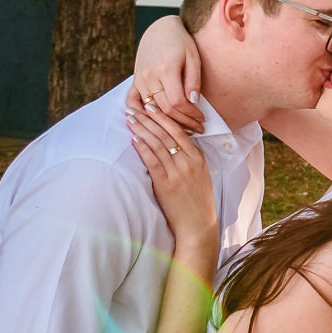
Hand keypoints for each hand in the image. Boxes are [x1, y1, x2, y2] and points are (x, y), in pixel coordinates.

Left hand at [127, 103, 218, 243]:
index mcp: (198, 159)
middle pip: (166, 134)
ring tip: (131, 118)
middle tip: (135, 107)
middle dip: (149, 119)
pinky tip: (134, 139)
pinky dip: (142, 148)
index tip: (152, 106)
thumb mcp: (201, 177)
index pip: (179, 131)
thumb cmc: (197, 203)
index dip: (164, 117)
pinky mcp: (166, 184)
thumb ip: (190, 160)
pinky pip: (153, 161)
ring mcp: (178, 173)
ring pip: (158, 145)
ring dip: (142, 129)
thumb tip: (176, 146)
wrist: (198, 226)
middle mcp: (189, 163)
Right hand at [129, 15, 204, 131]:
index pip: (177, 102)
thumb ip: (193, 81)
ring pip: (151, 109)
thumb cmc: (181, 42)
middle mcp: (150, 76)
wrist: (161, 29)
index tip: (201, 119)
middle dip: (182, 121)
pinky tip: (150, 123)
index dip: (190, 114)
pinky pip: (132, 101)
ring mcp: (140, 79)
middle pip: (164, 109)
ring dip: (166, 121)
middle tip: (196, 128)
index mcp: (166, 69)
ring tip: (182, 128)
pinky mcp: (135, 80)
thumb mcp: (193, 58)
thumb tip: (193, 102)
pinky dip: (139, 113)